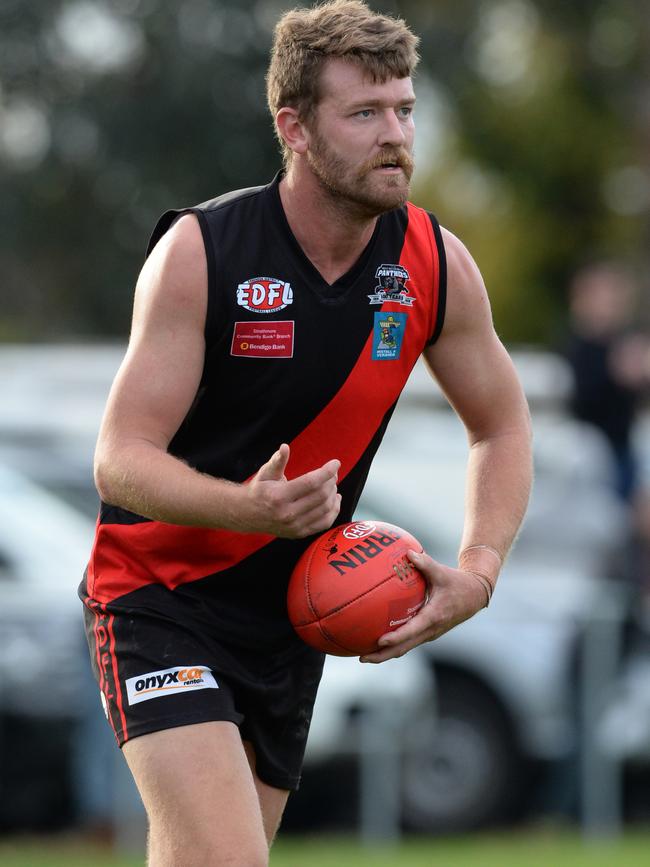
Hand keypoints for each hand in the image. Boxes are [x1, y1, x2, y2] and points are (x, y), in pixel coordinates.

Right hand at [238, 443, 341, 537]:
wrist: (247, 515)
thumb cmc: (259, 490)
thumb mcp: (265, 473)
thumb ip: (277, 461)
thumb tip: (285, 447)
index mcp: (279, 496)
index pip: (310, 483)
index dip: (326, 472)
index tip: (336, 463)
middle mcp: (287, 513)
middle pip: (320, 495)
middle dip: (331, 481)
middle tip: (332, 473)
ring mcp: (294, 526)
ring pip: (325, 509)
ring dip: (333, 494)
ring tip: (333, 484)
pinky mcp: (299, 533)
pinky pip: (324, 523)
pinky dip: (334, 510)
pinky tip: (335, 500)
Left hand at [360, 549, 488, 662]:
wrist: (475, 596)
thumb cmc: (458, 583)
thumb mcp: (442, 572)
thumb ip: (425, 563)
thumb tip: (408, 553)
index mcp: (434, 617)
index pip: (412, 631)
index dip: (396, 637)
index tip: (380, 640)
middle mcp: (431, 630)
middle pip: (404, 648)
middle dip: (382, 655)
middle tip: (361, 657)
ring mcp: (429, 634)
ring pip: (405, 648)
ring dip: (385, 654)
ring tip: (363, 655)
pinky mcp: (427, 633)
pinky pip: (408, 642)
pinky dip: (393, 645)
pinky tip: (377, 640)